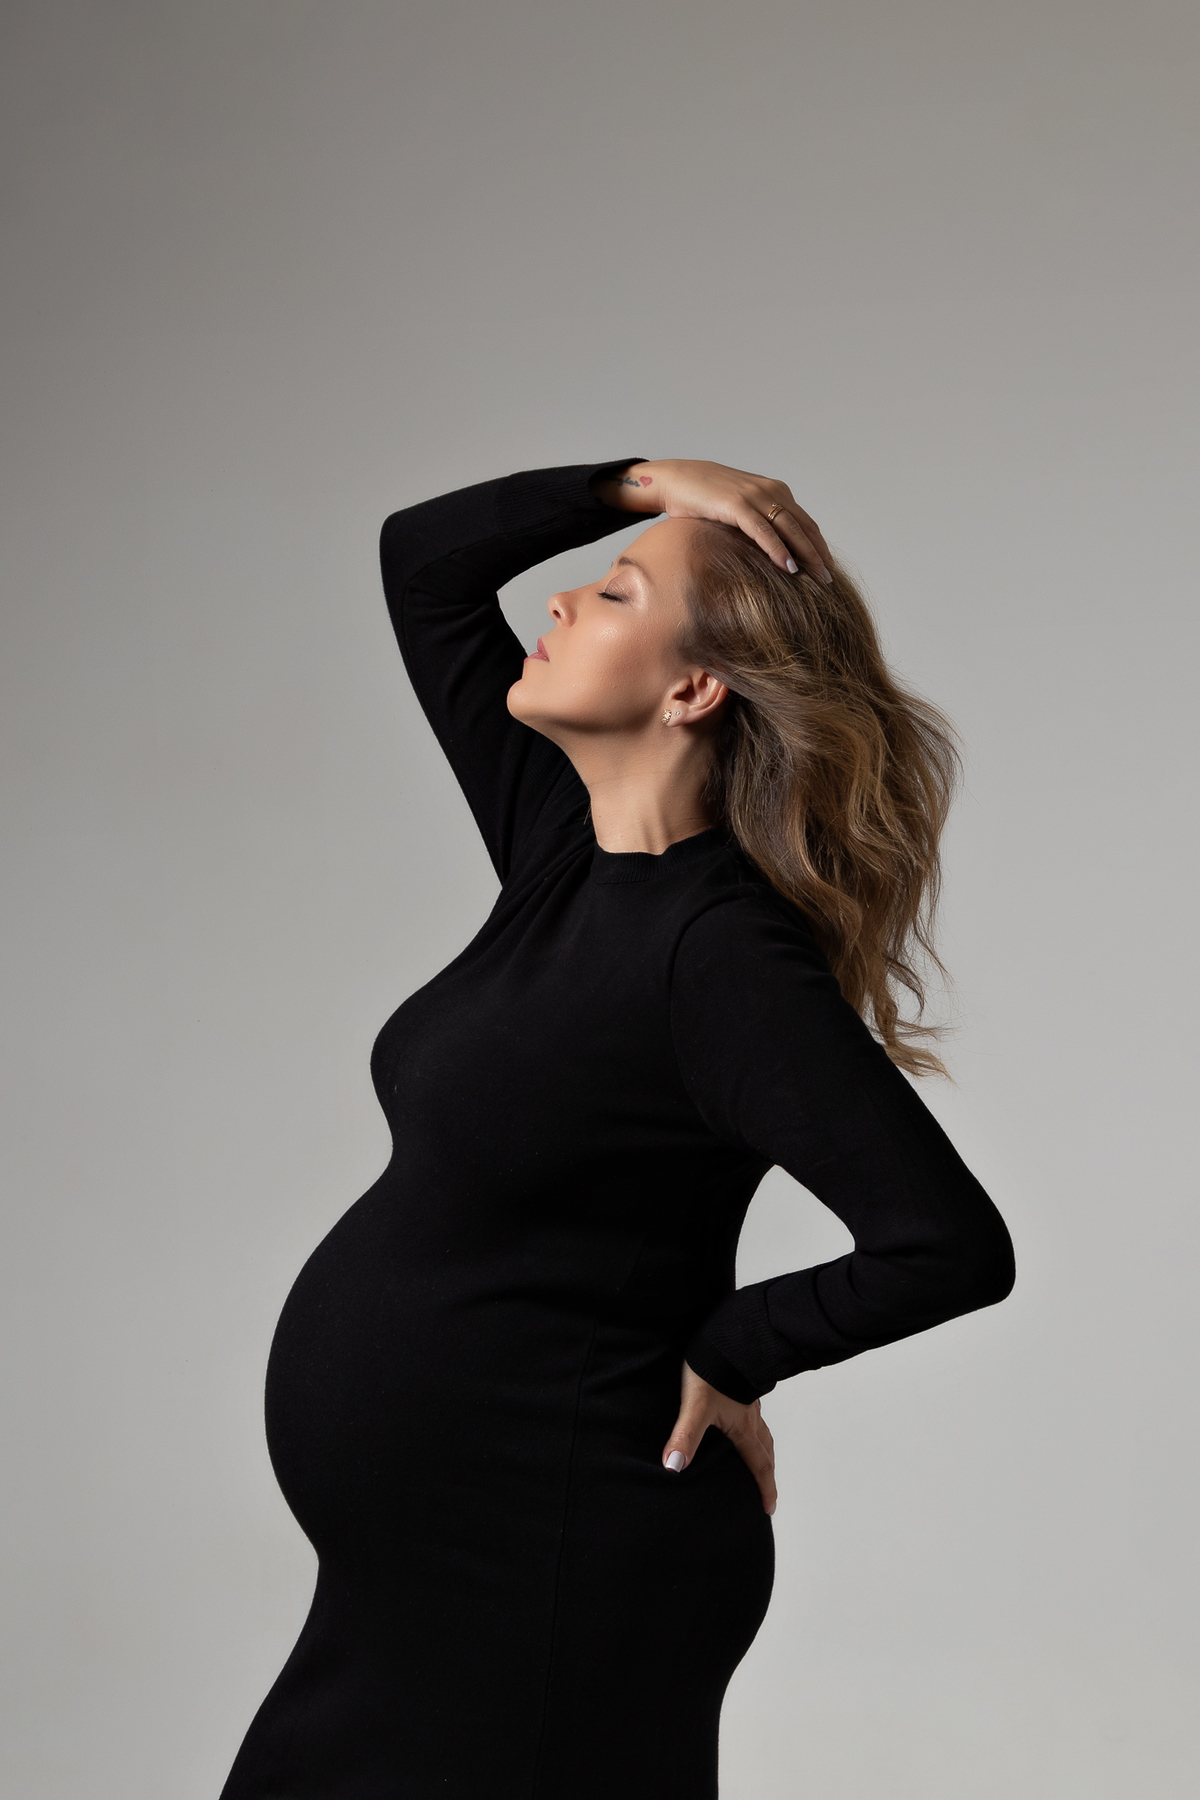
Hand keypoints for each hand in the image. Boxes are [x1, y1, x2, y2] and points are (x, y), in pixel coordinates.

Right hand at [591, 458, 832, 583]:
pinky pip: (763, 531)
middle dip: (819, 554)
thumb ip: (756, 522)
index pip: (805, 521)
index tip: (827, 567)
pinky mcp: (737, 505)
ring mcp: (754, 496)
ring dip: (806, 555)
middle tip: (830, 579)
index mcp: (774, 491)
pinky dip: (778, 549)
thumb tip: (767, 551)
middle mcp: (770, 491)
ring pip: (790, 529)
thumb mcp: (738, 509)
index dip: (818, 544)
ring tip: (818, 578)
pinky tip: (788, 567)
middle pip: (804, 526)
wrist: (675, 479)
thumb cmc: (703, 498)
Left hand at [661, 1359, 776, 1515]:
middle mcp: (750, 1416)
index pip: (758, 1465)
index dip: (764, 1489)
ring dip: (763, 1452)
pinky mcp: (741, 1385)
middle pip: (765, 1451)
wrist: (724, 1334)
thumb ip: (685, 1437)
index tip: (768, 1509)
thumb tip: (673, 1467)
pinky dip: (754, 1429)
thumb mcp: (694, 1406)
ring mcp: (748, 1401)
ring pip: (762, 1432)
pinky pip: (754, 1416)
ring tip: (760, 1462)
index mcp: (743, 1427)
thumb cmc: (709, 1369)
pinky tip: (743, 1424)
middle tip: (769, 1493)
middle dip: (767, 1474)